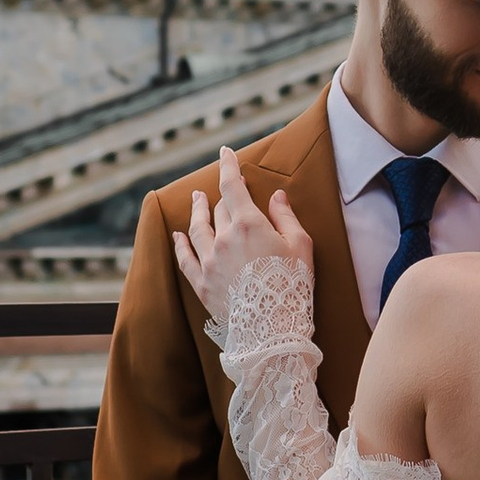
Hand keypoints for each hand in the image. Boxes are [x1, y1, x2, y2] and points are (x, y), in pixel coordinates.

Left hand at [171, 145, 315, 335]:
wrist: (273, 326)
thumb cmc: (293, 284)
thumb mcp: (300, 245)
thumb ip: (286, 217)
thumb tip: (276, 196)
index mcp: (248, 224)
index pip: (232, 187)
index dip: (228, 166)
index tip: (225, 153)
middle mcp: (224, 239)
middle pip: (219, 210)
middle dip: (221, 196)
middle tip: (224, 187)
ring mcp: (210, 262)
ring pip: (198, 229)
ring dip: (197, 212)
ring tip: (196, 200)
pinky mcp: (202, 284)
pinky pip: (186, 259)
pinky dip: (181, 245)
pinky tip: (178, 235)